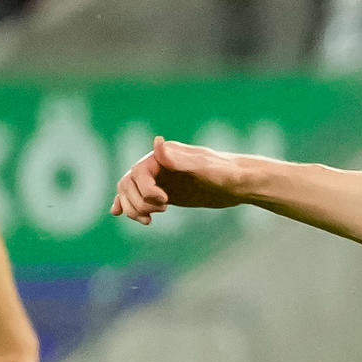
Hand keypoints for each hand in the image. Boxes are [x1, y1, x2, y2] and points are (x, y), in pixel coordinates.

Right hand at [111, 137, 258, 225]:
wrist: (241, 183)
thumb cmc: (227, 173)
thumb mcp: (205, 167)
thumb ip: (179, 159)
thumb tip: (157, 142)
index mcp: (164, 156)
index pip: (137, 172)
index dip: (146, 190)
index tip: (166, 202)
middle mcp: (157, 166)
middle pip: (128, 183)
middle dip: (138, 201)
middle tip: (162, 209)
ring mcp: (160, 180)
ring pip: (130, 192)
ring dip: (133, 207)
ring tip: (149, 220)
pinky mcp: (166, 194)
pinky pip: (140, 198)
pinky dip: (128, 205)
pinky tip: (119, 213)